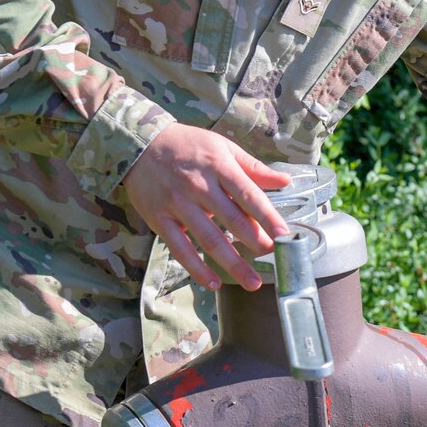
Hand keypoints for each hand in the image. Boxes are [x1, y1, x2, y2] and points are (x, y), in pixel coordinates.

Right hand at [120, 123, 291, 289]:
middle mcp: (199, 186)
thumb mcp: (223, 147)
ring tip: (252, 283)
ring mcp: (178, 204)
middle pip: (232, 219)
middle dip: (255, 242)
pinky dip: (197, 268)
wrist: (140, 143)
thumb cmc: (189, 144)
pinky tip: (214, 283)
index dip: (267, 216)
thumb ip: (254, 168)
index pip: (248, 194)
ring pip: (209, 239)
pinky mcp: (160, 219)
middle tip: (275, 258)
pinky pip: (180, 249)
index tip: (284, 235)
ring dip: (232, 263)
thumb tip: (286, 182)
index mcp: (219, 166)